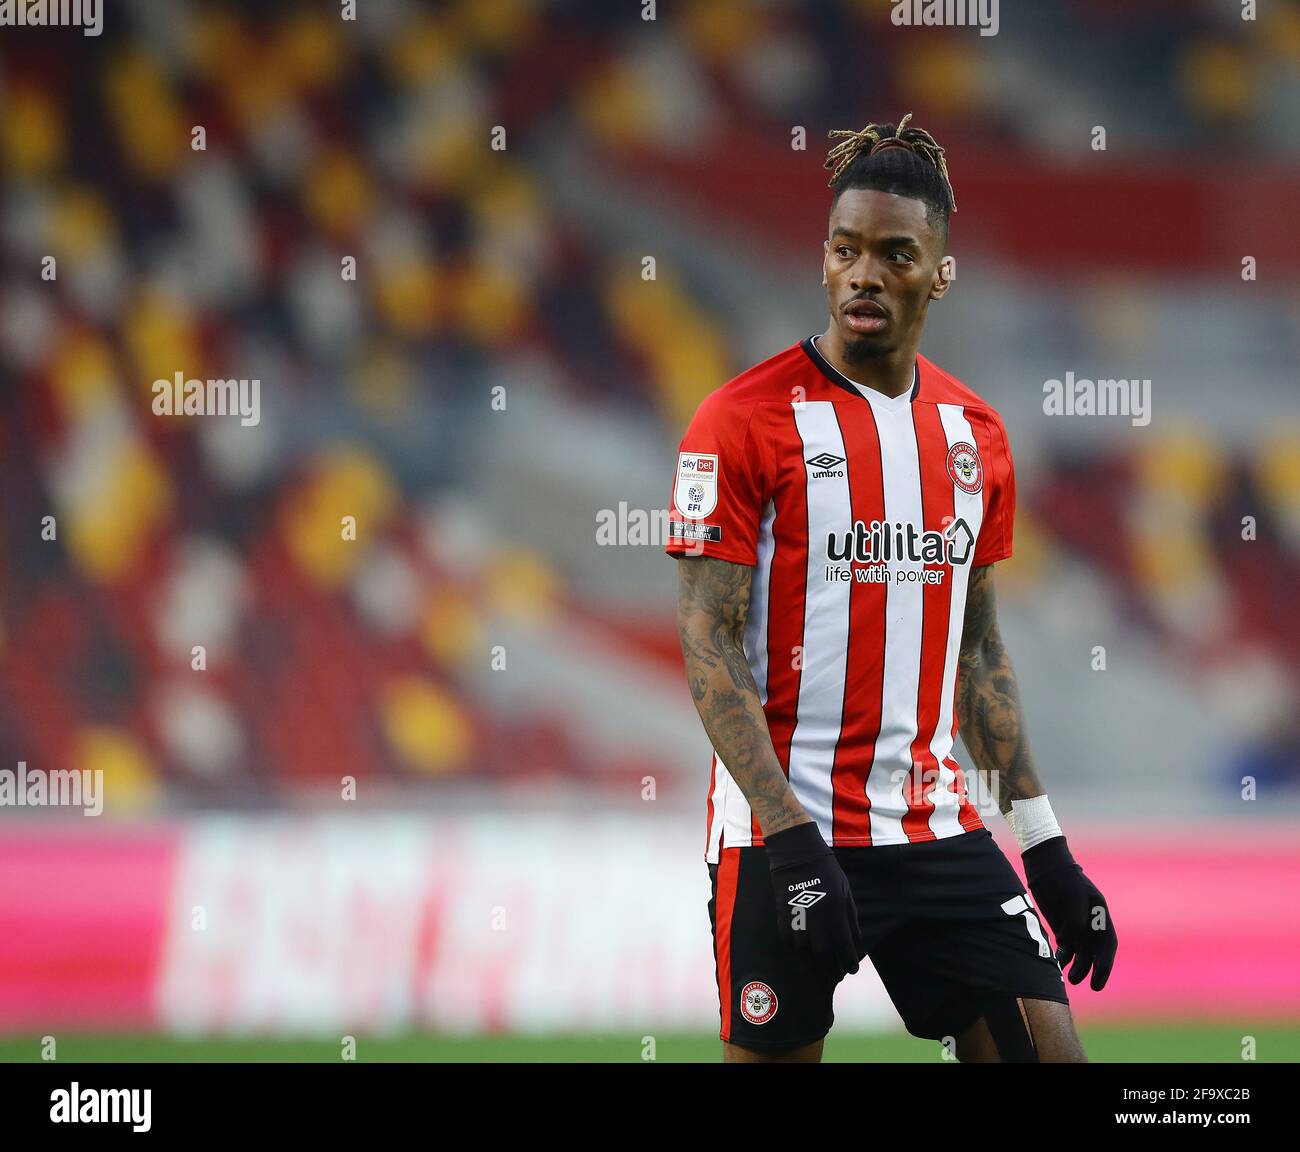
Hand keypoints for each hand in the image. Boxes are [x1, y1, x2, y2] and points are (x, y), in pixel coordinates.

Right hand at [764, 821, 862, 983]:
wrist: (797, 853)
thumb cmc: (826, 871)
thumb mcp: (846, 891)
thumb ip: (851, 918)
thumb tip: (856, 942)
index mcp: (835, 913)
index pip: (845, 948)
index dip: (849, 962)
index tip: (852, 969)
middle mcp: (817, 921)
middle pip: (824, 956)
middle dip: (831, 970)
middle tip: (836, 976)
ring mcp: (798, 920)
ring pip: (805, 953)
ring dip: (813, 964)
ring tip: (819, 969)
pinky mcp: (783, 917)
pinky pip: (789, 942)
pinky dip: (796, 951)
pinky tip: (802, 952)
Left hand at [1023, 835, 1116, 990]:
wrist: (1045, 866)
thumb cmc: (1062, 878)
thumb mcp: (1072, 896)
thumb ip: (1076, 919)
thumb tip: (1074, 938)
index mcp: (1100, 915)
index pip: (1108, 944)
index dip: (1106, 963)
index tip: (1100, 977)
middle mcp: (1091, 923)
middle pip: (1096, 952)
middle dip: (1096, 970)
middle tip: (1093, 986)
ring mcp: (1077, 926)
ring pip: (1081, 952)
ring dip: (1078, 966)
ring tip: (1069, 978)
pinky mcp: (1063, 927)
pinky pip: (1066, 947)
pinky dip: (1063, 956)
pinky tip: (1057, 964)